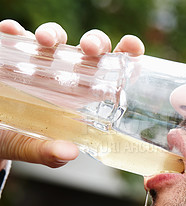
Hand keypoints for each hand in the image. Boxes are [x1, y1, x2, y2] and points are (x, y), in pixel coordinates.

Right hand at [0, 19, 144, 167]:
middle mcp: (64, 73)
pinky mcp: (12, 54)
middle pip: (89, 49)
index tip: (133, 48)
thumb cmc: (14, 136)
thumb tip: (69, 154)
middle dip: (94, 42)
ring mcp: (39, 61)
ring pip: (56, 37)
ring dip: (54, 33)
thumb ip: (46, 152)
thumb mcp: (29, 145)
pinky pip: (17, 37)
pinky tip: (12, 32)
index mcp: (80, 93)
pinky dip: (15, 31)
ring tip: (45, 41)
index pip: (110, 71)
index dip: (126, 55)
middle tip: (89, 48)